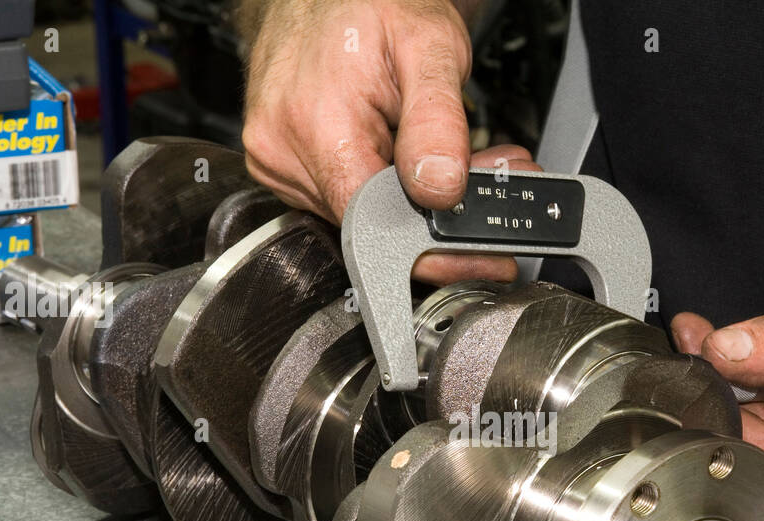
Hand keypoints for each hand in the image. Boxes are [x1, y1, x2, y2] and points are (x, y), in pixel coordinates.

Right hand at [242, 0, 536, 282]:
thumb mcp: (428, 46)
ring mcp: (279, 163)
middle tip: (484, 179)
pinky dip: (385, 189)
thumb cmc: (368, 4)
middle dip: (438, 216)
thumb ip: (438, 122)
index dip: (433, 246)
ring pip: (361, 216)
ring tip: (446, 157)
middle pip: (372, 224)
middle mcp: (285, 152)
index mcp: (316, 126)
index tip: (480, 252)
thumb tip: (440, 188)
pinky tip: (407, 160)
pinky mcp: (282, 167)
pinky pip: (343, 198)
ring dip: (413, 202)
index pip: (375, 226)